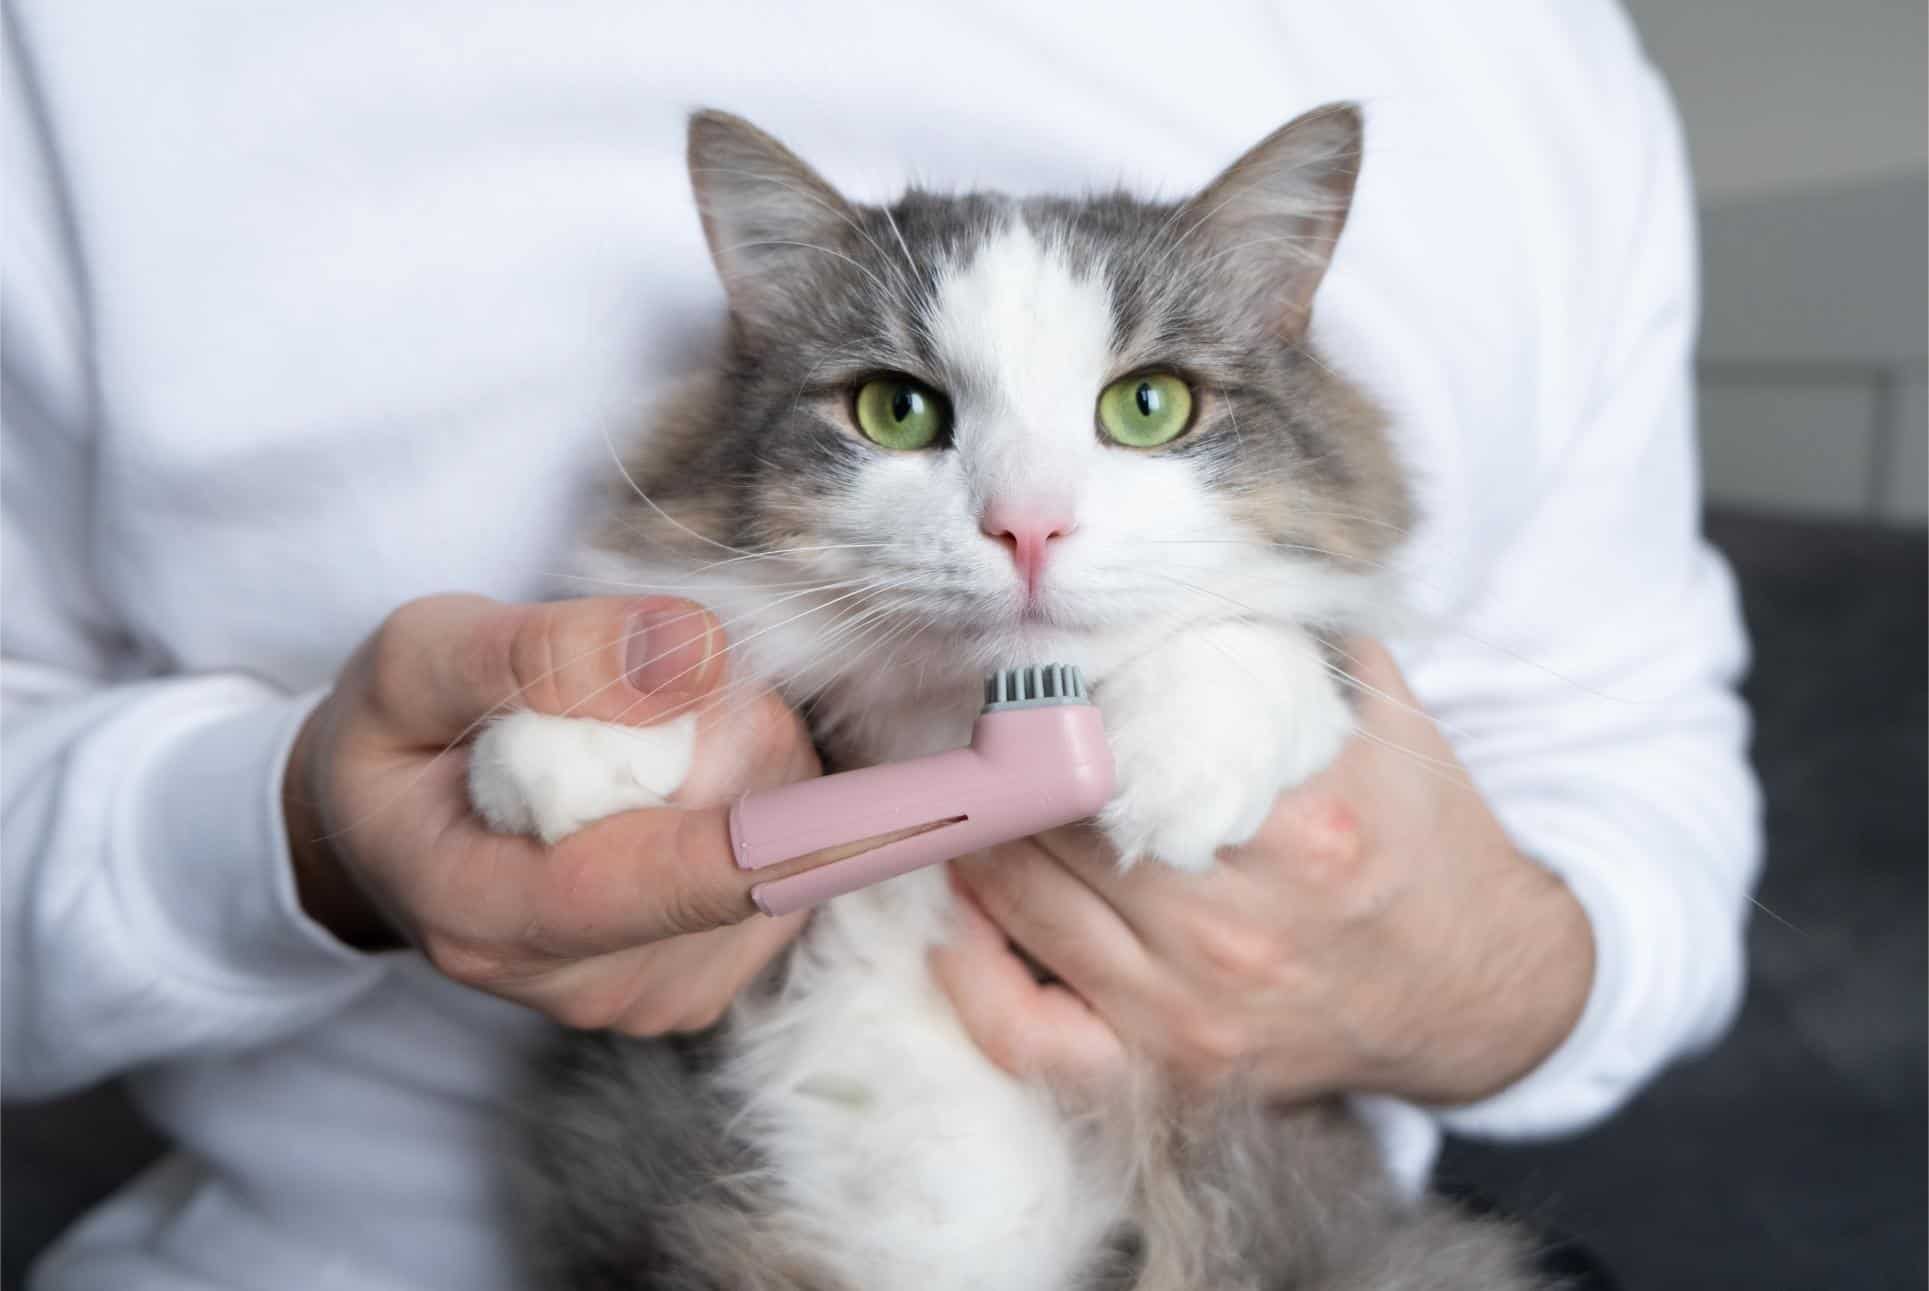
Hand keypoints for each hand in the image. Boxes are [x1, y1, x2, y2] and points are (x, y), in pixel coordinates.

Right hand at [284, 594, 819, 1033]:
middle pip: (755, 852)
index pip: (688, 879)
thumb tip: (697, 653)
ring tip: (643, 740)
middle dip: (741, 736)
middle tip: (647, 686)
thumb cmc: (398, 738)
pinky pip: (784, 878)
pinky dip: (756, 809)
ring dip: (751, 767)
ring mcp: (650, 999)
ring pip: (783, 861)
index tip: (934, 802)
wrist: (382, 831)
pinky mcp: (700, 985)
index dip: (815, 833)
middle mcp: (583, 985)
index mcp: (494, 914)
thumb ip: (544, 654)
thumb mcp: (420, 658)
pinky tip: (674, 788)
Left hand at [931, 640, 1593, 1105]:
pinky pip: (1027, 1033)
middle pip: (1055, 820)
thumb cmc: (1417, 838)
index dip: (1050, 699)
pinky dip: (974, 974)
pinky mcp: (1172, 1069)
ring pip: (1021, 904)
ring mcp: (1196, 1011)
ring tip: (977, 789)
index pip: (1116, 743)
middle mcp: (1239, 927)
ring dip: (980, 837)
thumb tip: (1172, 569)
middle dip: (1007, 759)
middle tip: (982, 721)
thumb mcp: (1377, 717)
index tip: (1024, 669)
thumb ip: (1281, 638)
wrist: (1478, 988)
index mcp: (1298, 824)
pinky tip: (962, 917)